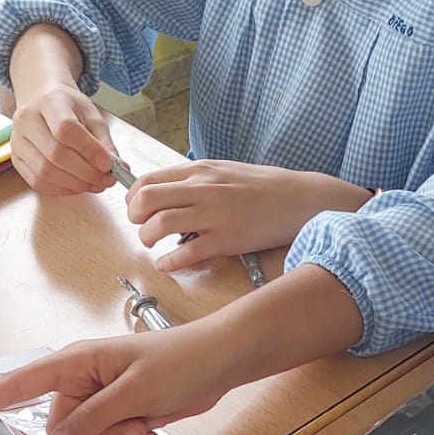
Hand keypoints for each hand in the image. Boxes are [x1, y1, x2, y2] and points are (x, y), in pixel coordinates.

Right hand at [0, 324, 240, 434]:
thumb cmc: (179, 364)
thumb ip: (91, 420)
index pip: (17, 385)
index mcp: (74, 364)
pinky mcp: (118, 417)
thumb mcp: (133, 394)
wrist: (220, 362)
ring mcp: (99, 402)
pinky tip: (152, 431)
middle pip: (60, 431)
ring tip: (147, 421)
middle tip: (134, 419)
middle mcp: (80, 383)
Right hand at [10, 82, 120, 195]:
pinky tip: (77, 186)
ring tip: (95, 184)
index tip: (108, 164)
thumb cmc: (68, 106)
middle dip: (85, 173)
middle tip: (106, 180)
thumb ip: (104, 142)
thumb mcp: (91, 115)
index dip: (89, 150)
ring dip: (75, 184)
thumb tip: (120, 168)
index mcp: (48, 101)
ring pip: (44, 171)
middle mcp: (26, 120)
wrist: (41, 98)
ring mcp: (17, 140)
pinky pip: (37, 181)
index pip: (66, 129)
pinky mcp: (16, 158)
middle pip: (55, 154)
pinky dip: (61, 189)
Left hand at [127, 162, 368, 272]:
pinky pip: (186, 254)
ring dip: (147, 239)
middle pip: (146, 200)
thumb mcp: (225, 170)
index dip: (133, 198)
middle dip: (135, 218)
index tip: (137, 209)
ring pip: (159, 225)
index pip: (147, 180)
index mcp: (200, 170)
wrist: (300, 199)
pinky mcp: (227, 240)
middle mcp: (203, 189)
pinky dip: (169, 262)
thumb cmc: (264, 187)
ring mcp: (215, 215)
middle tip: (142, 227)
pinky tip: (167, 265)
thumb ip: (195, 180)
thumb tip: (166, 192)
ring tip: (154, 246)